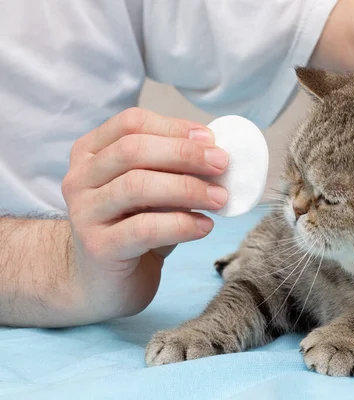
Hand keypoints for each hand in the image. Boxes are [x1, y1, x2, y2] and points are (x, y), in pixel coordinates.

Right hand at [61, 107, 228, 321]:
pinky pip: (145, 228)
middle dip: (184, 154)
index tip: (211, 139)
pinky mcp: (98, 248)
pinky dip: (181, 224)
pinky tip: (204, 226)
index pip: (131, 123)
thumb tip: (217, 154)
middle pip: (133, 150)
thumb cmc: (134, 227)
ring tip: (220, 199)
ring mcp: (85, 213)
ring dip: (188, 188)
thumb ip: (173, 169)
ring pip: (137, 186)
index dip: (173, 126)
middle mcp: (80, 178)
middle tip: (221, 164)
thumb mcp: (153, 190)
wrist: (102, 282)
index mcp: (91, 153)